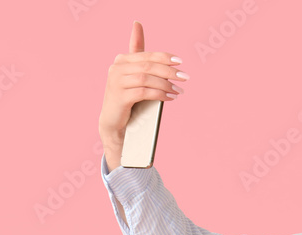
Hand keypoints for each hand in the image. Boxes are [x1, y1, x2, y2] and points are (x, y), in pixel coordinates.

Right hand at [99, 21, 185, 170]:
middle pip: (148, 65)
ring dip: (167, 83)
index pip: (146, 54)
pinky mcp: (119, 99)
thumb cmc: (130, 108)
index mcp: (121, 63)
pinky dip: (159, 93)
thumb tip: (142, 32)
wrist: (116, 134)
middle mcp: (116, 70)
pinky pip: (143, 91)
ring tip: (179, 90)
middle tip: (185, 78)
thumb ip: (143, 62)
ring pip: (147, 78)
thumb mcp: (140, 85)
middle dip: (169, 70)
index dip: (164, 56)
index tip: (180, 62)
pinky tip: (171, 97)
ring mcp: (115, 84)